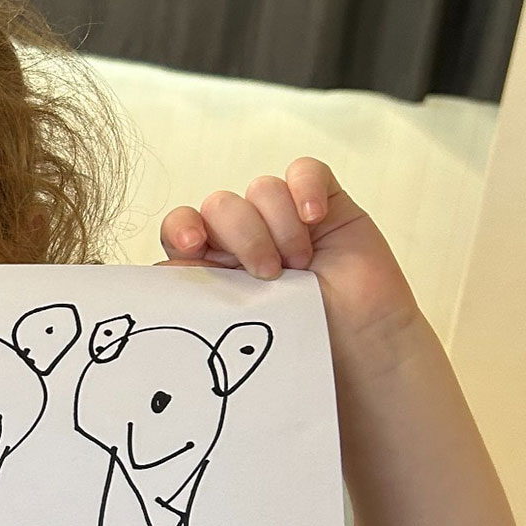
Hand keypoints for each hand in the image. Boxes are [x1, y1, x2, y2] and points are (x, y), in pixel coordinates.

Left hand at [159, 158, 419, 347]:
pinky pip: (306, 171)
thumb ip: (202, 293)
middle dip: (241, 236)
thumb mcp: (239, 323)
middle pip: (219, 205)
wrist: (361, 354)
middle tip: (267, 274)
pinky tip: (315, 218)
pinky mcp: (326, 205)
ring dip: (279, 225)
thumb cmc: (299, 345)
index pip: (182, 228)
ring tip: (301, 264)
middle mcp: (246, 238)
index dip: (181, 228)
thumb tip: (164, 270)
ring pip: (261, 189)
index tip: (190, 245)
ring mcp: (286, 218)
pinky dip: (306, 189)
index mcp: (215, 265)